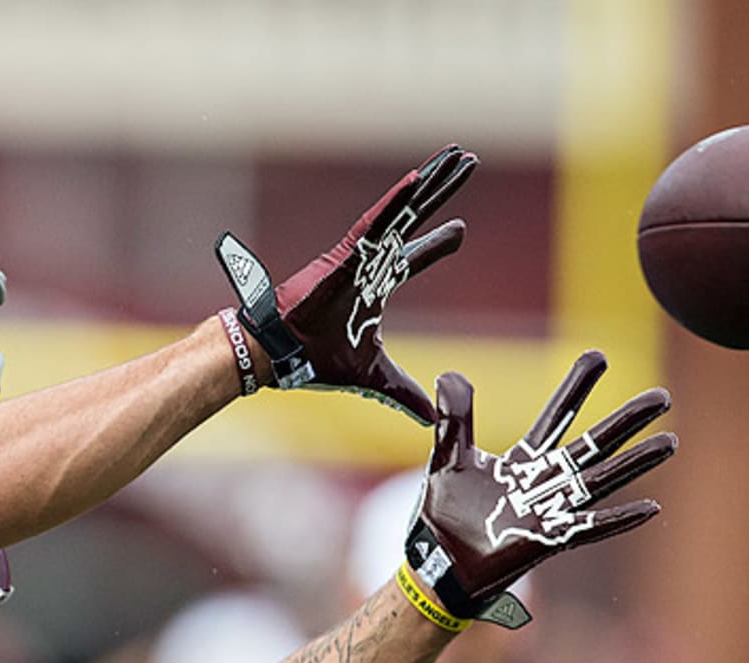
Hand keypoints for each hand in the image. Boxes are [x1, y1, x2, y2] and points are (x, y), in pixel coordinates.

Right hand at [214, 145, 477, 423]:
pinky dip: (398, 200)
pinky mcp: (345, 255)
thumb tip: (432, 419)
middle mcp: (370, 263)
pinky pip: (377, 221)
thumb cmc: (316, 361)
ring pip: (403, 210)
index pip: (413, 258)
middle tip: (468, 164)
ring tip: (460, 157)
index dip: (437, 244)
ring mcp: (359, 255)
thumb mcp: (375, 379)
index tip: (462, 232)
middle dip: (442, 193)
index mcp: (374, 285)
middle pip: (415, 220)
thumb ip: (404, 394)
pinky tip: (421, 178)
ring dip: (433, 183)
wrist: (281, 355)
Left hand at [404, 350, 675, 627]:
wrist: (437, 560)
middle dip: (625, 421)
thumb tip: (450, 375)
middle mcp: (544, 482)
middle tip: (661, 396)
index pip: (556, 416)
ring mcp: (549, 512)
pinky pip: (588, 528)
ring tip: (670, 442)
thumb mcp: (447, 457)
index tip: (598, 355)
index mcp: (522, 461)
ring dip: (634, 464)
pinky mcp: (546, 540)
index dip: (576, 387)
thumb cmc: (444, 512)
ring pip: (600, 481)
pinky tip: (649, 509)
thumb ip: (453, 419)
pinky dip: (616, 520)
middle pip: (592, 445)